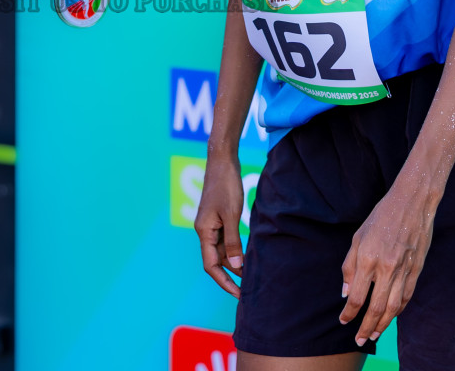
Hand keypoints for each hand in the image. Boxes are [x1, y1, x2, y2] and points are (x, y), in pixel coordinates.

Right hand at [194, 153, 245, 297]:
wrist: (223, 161)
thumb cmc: (226, 185)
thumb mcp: (232, 215)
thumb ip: (233, 242)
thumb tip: (236, 266)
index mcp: (203, 231)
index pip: (210, 265)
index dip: (224, 282)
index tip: (238, 294)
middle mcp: (205, 230)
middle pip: (216, 260)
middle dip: (231, 276)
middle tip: (248, 290)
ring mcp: (211, 224)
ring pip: (222, 251)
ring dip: (234, 263)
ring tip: (251, 275)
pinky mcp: (219, 218)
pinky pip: (226, 240)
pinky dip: (235, 250)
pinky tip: (247, 256)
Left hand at [339, 169, 439, 345]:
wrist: (413, 203)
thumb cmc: (381, 217)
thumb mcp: (358, 236)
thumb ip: (350, 265)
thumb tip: (347, 293)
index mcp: (368, 258)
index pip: (357, 296)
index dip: (349, 313)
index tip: (344, 321)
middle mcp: (386, 268)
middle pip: (375, 308)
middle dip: (366, 327)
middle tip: (359, 340)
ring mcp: (404, 270)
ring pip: (393, 307)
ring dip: (383, 324)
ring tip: (374, 334)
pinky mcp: (417, 270)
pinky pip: (406, 297)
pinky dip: (398, 310)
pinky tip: (390, 317)